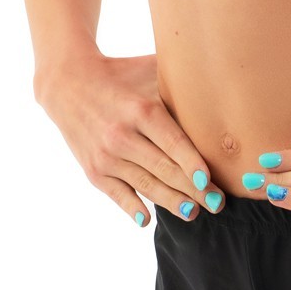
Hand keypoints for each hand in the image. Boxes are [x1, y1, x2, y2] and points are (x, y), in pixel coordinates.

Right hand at [36, 52, 227, 227]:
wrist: (68, 83)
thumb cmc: (121, 74)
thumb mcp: (149, 70)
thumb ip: (181, 79)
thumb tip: (221, 81)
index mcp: (141, 110)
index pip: (172, 142)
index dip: (192, 163)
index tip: (210, 179)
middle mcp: (122, 135)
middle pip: (164, 169)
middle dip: (194, 189)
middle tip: (218, 202)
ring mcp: (106, 156)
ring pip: (145, 185)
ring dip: (171, 202)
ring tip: (194, 213)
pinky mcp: (93, 170)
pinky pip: (117, 194)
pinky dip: (132, 207)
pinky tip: (147, 219)